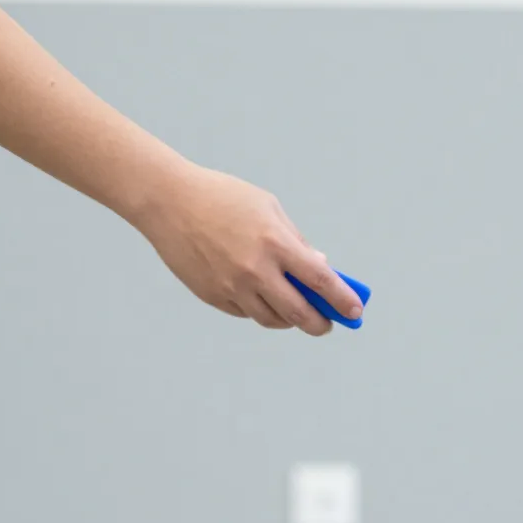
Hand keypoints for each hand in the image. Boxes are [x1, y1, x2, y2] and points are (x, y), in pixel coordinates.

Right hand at [134, 164, 362, 334]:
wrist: (168, 202)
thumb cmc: (222, 198)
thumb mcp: (268, 208)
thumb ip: (296, 242)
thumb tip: (320, 269)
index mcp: (275, 243)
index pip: (321, 281)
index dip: (342, 300)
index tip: (355, 311)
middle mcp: (255, 270)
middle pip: (299, 314)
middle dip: (320, 324)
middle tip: (326, 324)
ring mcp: (232, 287)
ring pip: (272, 319)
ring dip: (290, 319)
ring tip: (294, 309)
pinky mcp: (213, 296)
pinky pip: (246, 312)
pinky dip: (259, 308)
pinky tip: (260, 295)